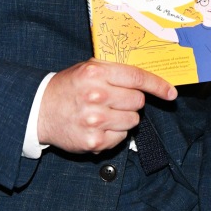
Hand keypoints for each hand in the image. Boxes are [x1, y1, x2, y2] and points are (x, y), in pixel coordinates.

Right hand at [38, 59, 175, 153]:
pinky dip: (114, 133)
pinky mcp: (93, 141)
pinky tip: (98, 127)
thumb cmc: (68, 87)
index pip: (137, 78)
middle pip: (138, 101)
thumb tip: (147, 78)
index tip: (170, 93)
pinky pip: (121, 138)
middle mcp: (96, 95)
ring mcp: (95, 120)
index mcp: (96, 73)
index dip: (158, 86)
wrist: (39, 110)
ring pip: (133, 121)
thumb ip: (115, 70)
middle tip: (114, 101)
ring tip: (104, 114)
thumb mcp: (87, 68)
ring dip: (124, 118)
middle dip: (131, 102)